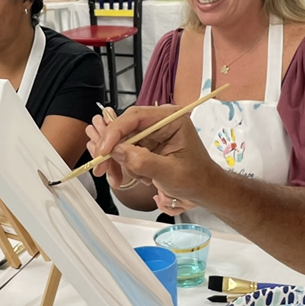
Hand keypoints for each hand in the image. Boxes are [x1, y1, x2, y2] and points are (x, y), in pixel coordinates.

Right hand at [89, 105, 219, 205]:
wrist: (203, 188)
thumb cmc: (195, 178)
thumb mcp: (170, 173)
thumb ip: (144, 161)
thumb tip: (118, 151)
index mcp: (171, 119)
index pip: (135, 117)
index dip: (115, 131)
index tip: (103, 150)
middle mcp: (159, 122)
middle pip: (124, 128)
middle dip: (111, 149)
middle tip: (101, 168)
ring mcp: (151, 133)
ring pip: (120, 141)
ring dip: (116, 161)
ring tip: (122, 178)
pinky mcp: (145, 144)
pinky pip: (124, 151)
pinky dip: (121, 165)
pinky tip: (133, 177)